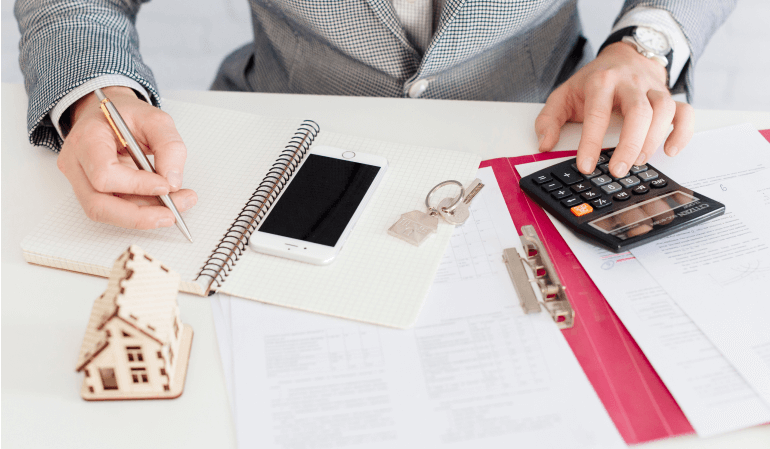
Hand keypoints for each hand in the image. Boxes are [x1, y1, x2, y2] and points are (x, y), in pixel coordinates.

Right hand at [57, 86, 196, 228]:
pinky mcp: (91, 191)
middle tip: (172, 215)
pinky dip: (141, 212)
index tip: (165, 186)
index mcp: (87, 138)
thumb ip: (170, 146)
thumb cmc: (128, 115)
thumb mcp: (156, 119)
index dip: (136, 185)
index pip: (104, 174)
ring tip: (176, 206)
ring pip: (107, 213)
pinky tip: (164, 204)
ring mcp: (80, 180)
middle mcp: (76, 163)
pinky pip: (114, 210)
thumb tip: (172, 182)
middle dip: (139, 216)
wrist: (110, 115)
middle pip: (98, 205)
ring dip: (144, 216)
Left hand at [535, 42, 693, 177]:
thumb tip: (544, 144)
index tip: (586, 166)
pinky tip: (670, 150)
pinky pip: (685, 112)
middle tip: (618, 170)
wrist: (624, 57)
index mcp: (601, 82)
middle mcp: (630, 83)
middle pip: (639, 112)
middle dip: (629, 144)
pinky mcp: (669, 96)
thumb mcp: (564, 94)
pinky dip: (682, 132)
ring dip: (653, 140)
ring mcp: (652, 89)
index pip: (597, 113)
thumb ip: (549, 119)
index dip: (591, 142)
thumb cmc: (593, 80)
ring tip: (638, 162)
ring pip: (663, 111)